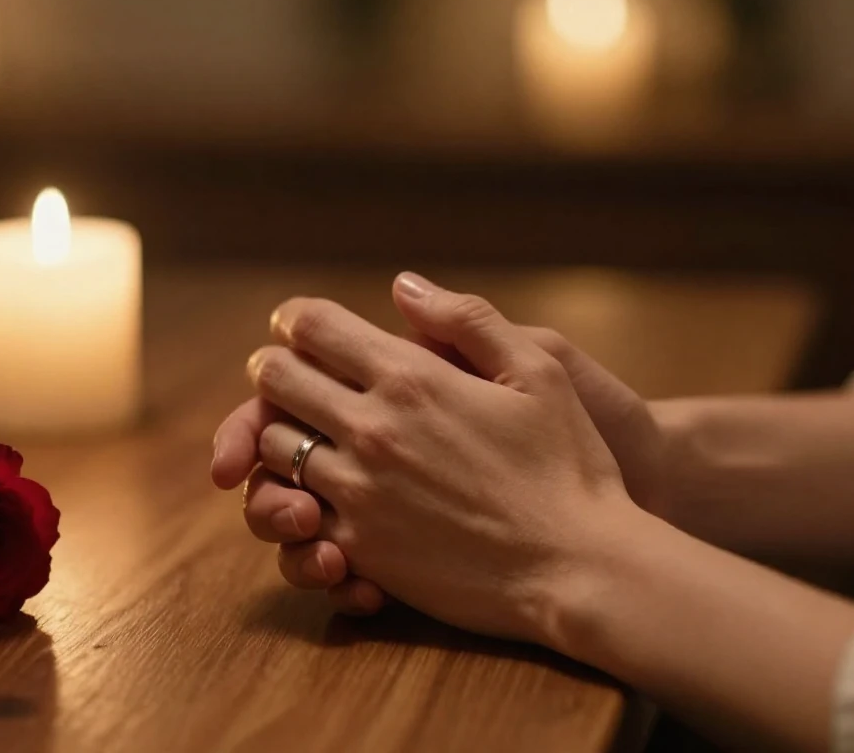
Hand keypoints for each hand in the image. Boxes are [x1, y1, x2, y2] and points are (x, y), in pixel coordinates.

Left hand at [232, 273, 639, 643]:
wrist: (580, 569)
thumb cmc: (570, 467)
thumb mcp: (541, 370)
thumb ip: (468, 319)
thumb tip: (404, 285)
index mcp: (412, 378)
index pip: (312, 326)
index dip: (296, 319)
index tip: (299, 325)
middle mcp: (372, 430)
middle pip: (274, 381)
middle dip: (275, 369)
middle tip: (289, 374)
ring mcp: (359, 493)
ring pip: (273, 448)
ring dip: (280, 433)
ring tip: (305, 433)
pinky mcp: (360, 549)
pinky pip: (296, 515)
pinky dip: (298, 499)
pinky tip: (321, 496)